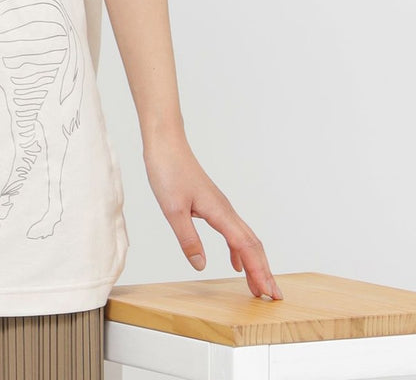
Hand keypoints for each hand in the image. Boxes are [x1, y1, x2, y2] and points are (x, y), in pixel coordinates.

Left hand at [143, 130, 283, 300]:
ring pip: (245, 239)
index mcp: (220, 212)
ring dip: (254, 263)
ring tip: (257, 286)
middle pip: (253, 245)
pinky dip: (238, 251)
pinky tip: (235, 263)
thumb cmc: (168, 171)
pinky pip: (232, 232)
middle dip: (265, 271)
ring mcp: (220, 207)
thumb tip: (201, 266)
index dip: (259, 271)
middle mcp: (225, 210)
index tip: (270, 293)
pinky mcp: (212, 205)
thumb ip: (188, 238)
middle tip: (274, 296)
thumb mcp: (173, 209)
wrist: (165, 144)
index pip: (246, 247)